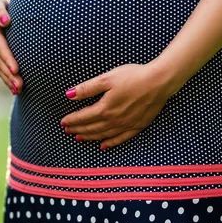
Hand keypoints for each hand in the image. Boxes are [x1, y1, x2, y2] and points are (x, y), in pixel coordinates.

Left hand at [59, 62, 177, 149]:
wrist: (159, 82)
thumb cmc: (133, 76)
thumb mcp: (107, 78)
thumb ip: (87, 88)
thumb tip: (69, 95)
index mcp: (105, 108)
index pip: (83, 117)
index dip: (72, 120)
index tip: (63, 122)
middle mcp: (114, 120)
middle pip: (91, 128)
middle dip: (78, 129)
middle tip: (68, 131)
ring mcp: (126, 125)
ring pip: (103, 135)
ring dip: (90, 137)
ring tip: (79, 138)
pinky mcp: (138, 126)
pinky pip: (120, 139)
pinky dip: (110, 143)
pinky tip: (103, 146)